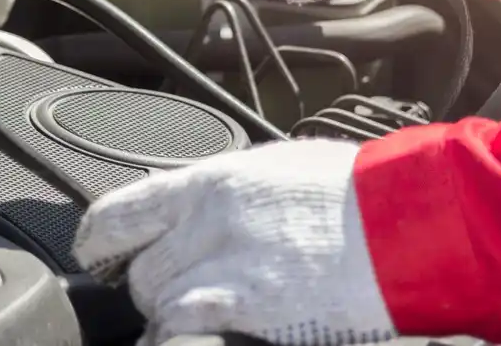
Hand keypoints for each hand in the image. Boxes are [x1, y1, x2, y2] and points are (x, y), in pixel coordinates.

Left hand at [73, 140, 394, 345]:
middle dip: (151, 286)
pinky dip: (180, 334)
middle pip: (140, 269)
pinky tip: (198, 333)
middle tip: (176, 289)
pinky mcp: (245, 308)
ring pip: (157, 303)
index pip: (121, 211)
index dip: (98, 240)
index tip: (96, 253)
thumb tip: (192, 208)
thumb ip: (224, 194)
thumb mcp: (275, 171)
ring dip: (171, 314)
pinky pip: (182, 329)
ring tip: (203, 312)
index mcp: (213, 181)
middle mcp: (207, 221)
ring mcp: (225, 268)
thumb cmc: (354, 195)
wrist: (404, 222)